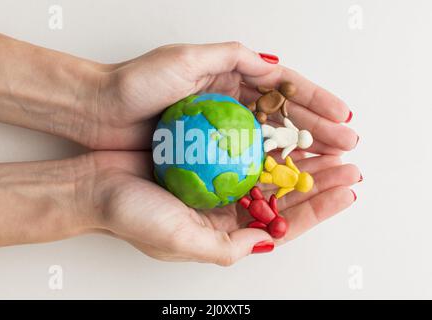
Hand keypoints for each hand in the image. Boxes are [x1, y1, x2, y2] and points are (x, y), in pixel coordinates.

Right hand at [83, 151, 359, 264]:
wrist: (95, 185)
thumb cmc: (132, 215)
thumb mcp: (180, 241)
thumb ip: (225, 248)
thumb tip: (265, 240)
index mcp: (224, 233)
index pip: (281, 224)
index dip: (317, 210)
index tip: (345, 193)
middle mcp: (224, 209)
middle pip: (282, 197)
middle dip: (318, 183)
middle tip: (348, 166)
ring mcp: (215, 182)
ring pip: (268, 172)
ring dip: (299, 161)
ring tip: (327, 148)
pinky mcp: (205, 158)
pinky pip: (244, 149)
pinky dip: (266, 143)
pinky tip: (285, 133)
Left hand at [93, 42, 358, 151]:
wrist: (99, 112)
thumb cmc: (136, 84)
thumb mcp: (185, 59)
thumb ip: (232, 57)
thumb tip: (274, 66)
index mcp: (229, 79)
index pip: (282, 90)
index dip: (316, 102)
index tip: (343, 117)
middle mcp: (229, 105)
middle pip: (283, 118)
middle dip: (318, 130)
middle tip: (347, 146)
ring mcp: (220, 132)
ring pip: (269, 142)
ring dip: (300, 153)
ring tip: (330, 163)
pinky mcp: (207, 155)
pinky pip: (245, 162)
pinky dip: (268, 169)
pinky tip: (290, 177)